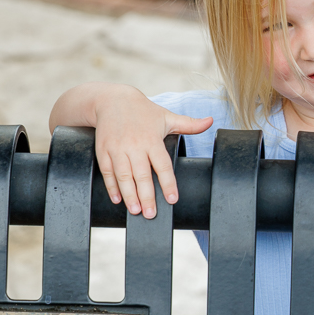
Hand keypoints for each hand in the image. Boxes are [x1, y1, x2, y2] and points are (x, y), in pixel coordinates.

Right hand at [92, 85, 211, 218]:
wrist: (112, 100)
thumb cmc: (143, 111)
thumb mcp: (167, 116)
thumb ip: (189, 124)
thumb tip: (210, 121)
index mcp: (152, 139)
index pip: (162, 165)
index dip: (168, 183)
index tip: (172, 199)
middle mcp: (135, 146)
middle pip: (142, 174)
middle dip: (147, 196)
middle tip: (151, 214)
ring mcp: (117, 149)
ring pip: (123, 176)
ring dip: (129, 195)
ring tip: (136, 211)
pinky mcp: (103, 151)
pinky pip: (107, 171)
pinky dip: (111, 186)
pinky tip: (117, 199)